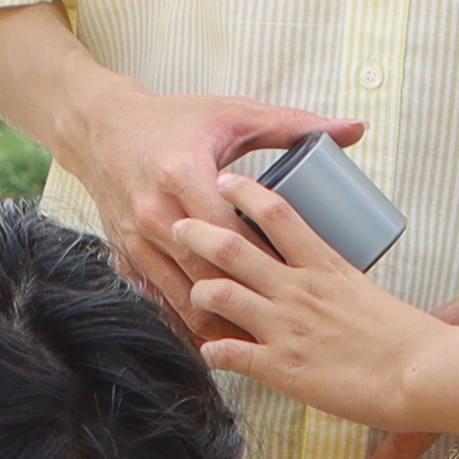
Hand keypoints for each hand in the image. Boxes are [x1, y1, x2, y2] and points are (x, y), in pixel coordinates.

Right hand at [44, 79, 356, 327]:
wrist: (104, 127)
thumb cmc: (175, 120)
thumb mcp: (234, 115)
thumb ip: (294, 125)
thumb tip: (354, 130)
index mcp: (183, 173)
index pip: (230, 231)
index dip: (264, 261)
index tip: (298, 282)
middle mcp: (155, 210)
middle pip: (205, 271)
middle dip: (243, 304)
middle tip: (283, 326)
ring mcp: (134, 236)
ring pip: (180, 293)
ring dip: (215, 322)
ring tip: (253, 342)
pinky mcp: (123, 252)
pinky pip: (156, 297)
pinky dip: (184, 318)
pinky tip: (210, 337)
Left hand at [171, 169, 457, 439]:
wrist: (424, 373)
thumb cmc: (408, 337)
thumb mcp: (367, 293)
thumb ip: (336, 283)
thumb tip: (324, 278)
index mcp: (324, 265)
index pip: (276, 212)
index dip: (243, 191)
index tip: (223, 180)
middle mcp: (298, 290)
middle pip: (232, 246)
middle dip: (196, 231)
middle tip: (177, 225)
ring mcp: (286, 327)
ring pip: (219, 293)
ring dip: (197, 290)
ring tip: (193, 292)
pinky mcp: (282, 368)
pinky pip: (228, 352)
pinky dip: (210, 348)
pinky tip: (207, 348)